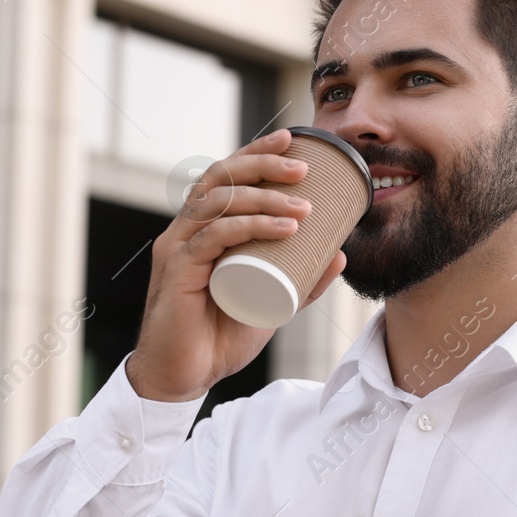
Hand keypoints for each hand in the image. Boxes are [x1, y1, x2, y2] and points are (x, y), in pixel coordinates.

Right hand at [124, 129, 348, 401]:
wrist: (184, 376)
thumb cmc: (220, 337)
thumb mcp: (271, 302)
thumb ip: (302, 281)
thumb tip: (339, 254)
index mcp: (202, 229)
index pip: (226, 176)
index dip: (256, 153)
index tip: (292, 141)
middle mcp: (185, 230)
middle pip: (220, 178)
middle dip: (263, 164)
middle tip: (304, 168)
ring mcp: (178, 248)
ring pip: (218, 203)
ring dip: (264, 198)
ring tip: (303, 207)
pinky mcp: (177, 271)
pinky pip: (212, 237)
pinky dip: (249, 227)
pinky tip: (281, 228)